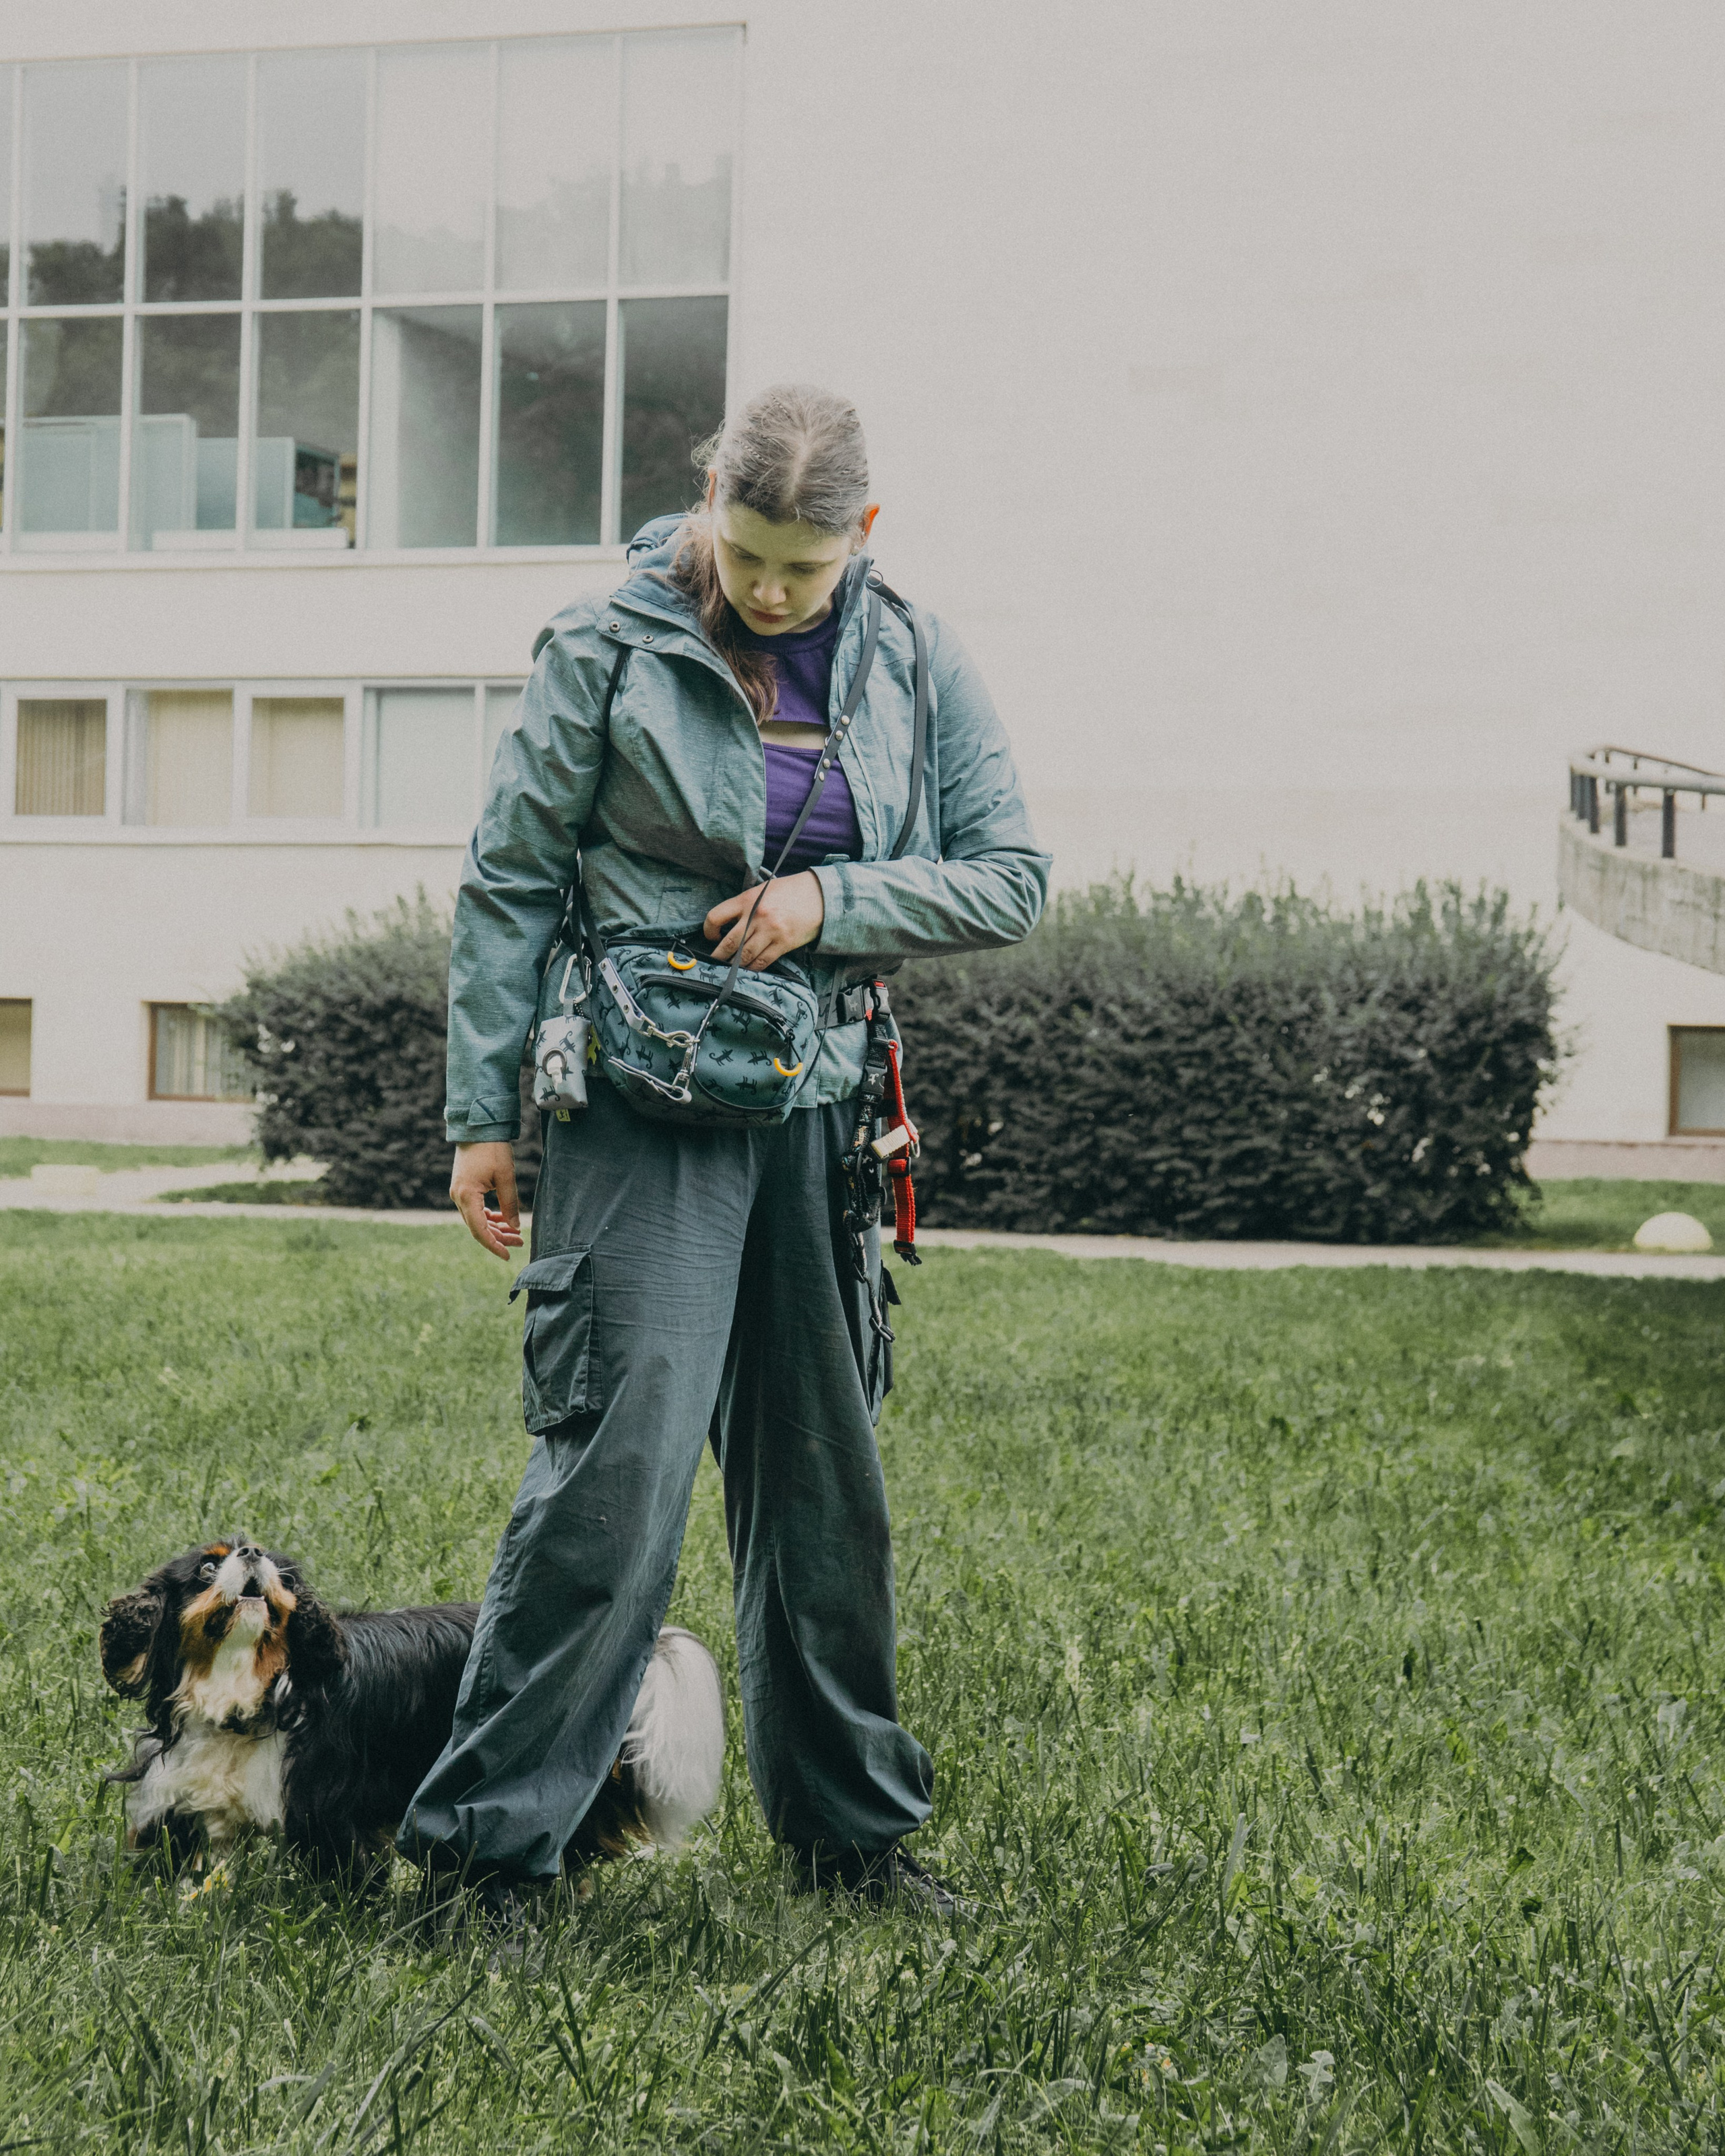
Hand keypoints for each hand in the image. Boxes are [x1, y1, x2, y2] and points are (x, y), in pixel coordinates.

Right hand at [450, 1141, 523, 1259]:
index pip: (479, 1230)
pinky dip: (488, 1217)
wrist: (478, 1127)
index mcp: (467, 1195)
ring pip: (476, 1220)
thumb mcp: (506, 1177)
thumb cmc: (493, 1149)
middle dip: (499, 1237)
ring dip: (495, 1227)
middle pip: (477, 1227)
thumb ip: (510, 1204)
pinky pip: (475, 1210)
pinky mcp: (463, 1188)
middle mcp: (458, 1197)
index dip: (494, 1246)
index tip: (508, 1256)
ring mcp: (458, 1193)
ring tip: (516, 1233)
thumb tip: (514, 1228)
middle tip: (520, 1242)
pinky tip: (503, 1219)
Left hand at [704, 871, 824, 968]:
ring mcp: (770, 931)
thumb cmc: (790, 891)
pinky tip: (748, 968)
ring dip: (734, 964)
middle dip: (718, 955)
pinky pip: (762, 962)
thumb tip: (727, 923)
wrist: (820, 896)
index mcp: (747, 899)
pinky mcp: (783, 944)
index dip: (708, 930)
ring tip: (730, 967)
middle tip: (714, 960)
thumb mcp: (763, 890)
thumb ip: (745, 904)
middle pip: (728, 943)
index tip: (711, 935)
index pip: (716, 916)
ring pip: (744, 956)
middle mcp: (756, 916)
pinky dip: (753, 968)